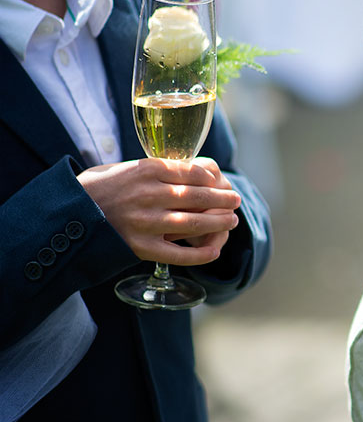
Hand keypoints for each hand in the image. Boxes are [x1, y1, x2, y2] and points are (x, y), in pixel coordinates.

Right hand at [78, 157, 240, 265]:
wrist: (68, 214)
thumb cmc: (98, 188)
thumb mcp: (126, 167)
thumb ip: (157, 169)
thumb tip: (196, 170)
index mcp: (147, 170)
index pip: (193, 172)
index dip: (213, 179)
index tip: (222, 181)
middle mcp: (149, 194)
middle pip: (199, 196)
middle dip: (223, 199)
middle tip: (235, 200)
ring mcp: (146, 222)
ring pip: (194, 222)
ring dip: (219, 222)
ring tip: (232, 221)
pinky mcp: (140, 247)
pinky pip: (178, 253)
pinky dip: (199, 254)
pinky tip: (214, 252)